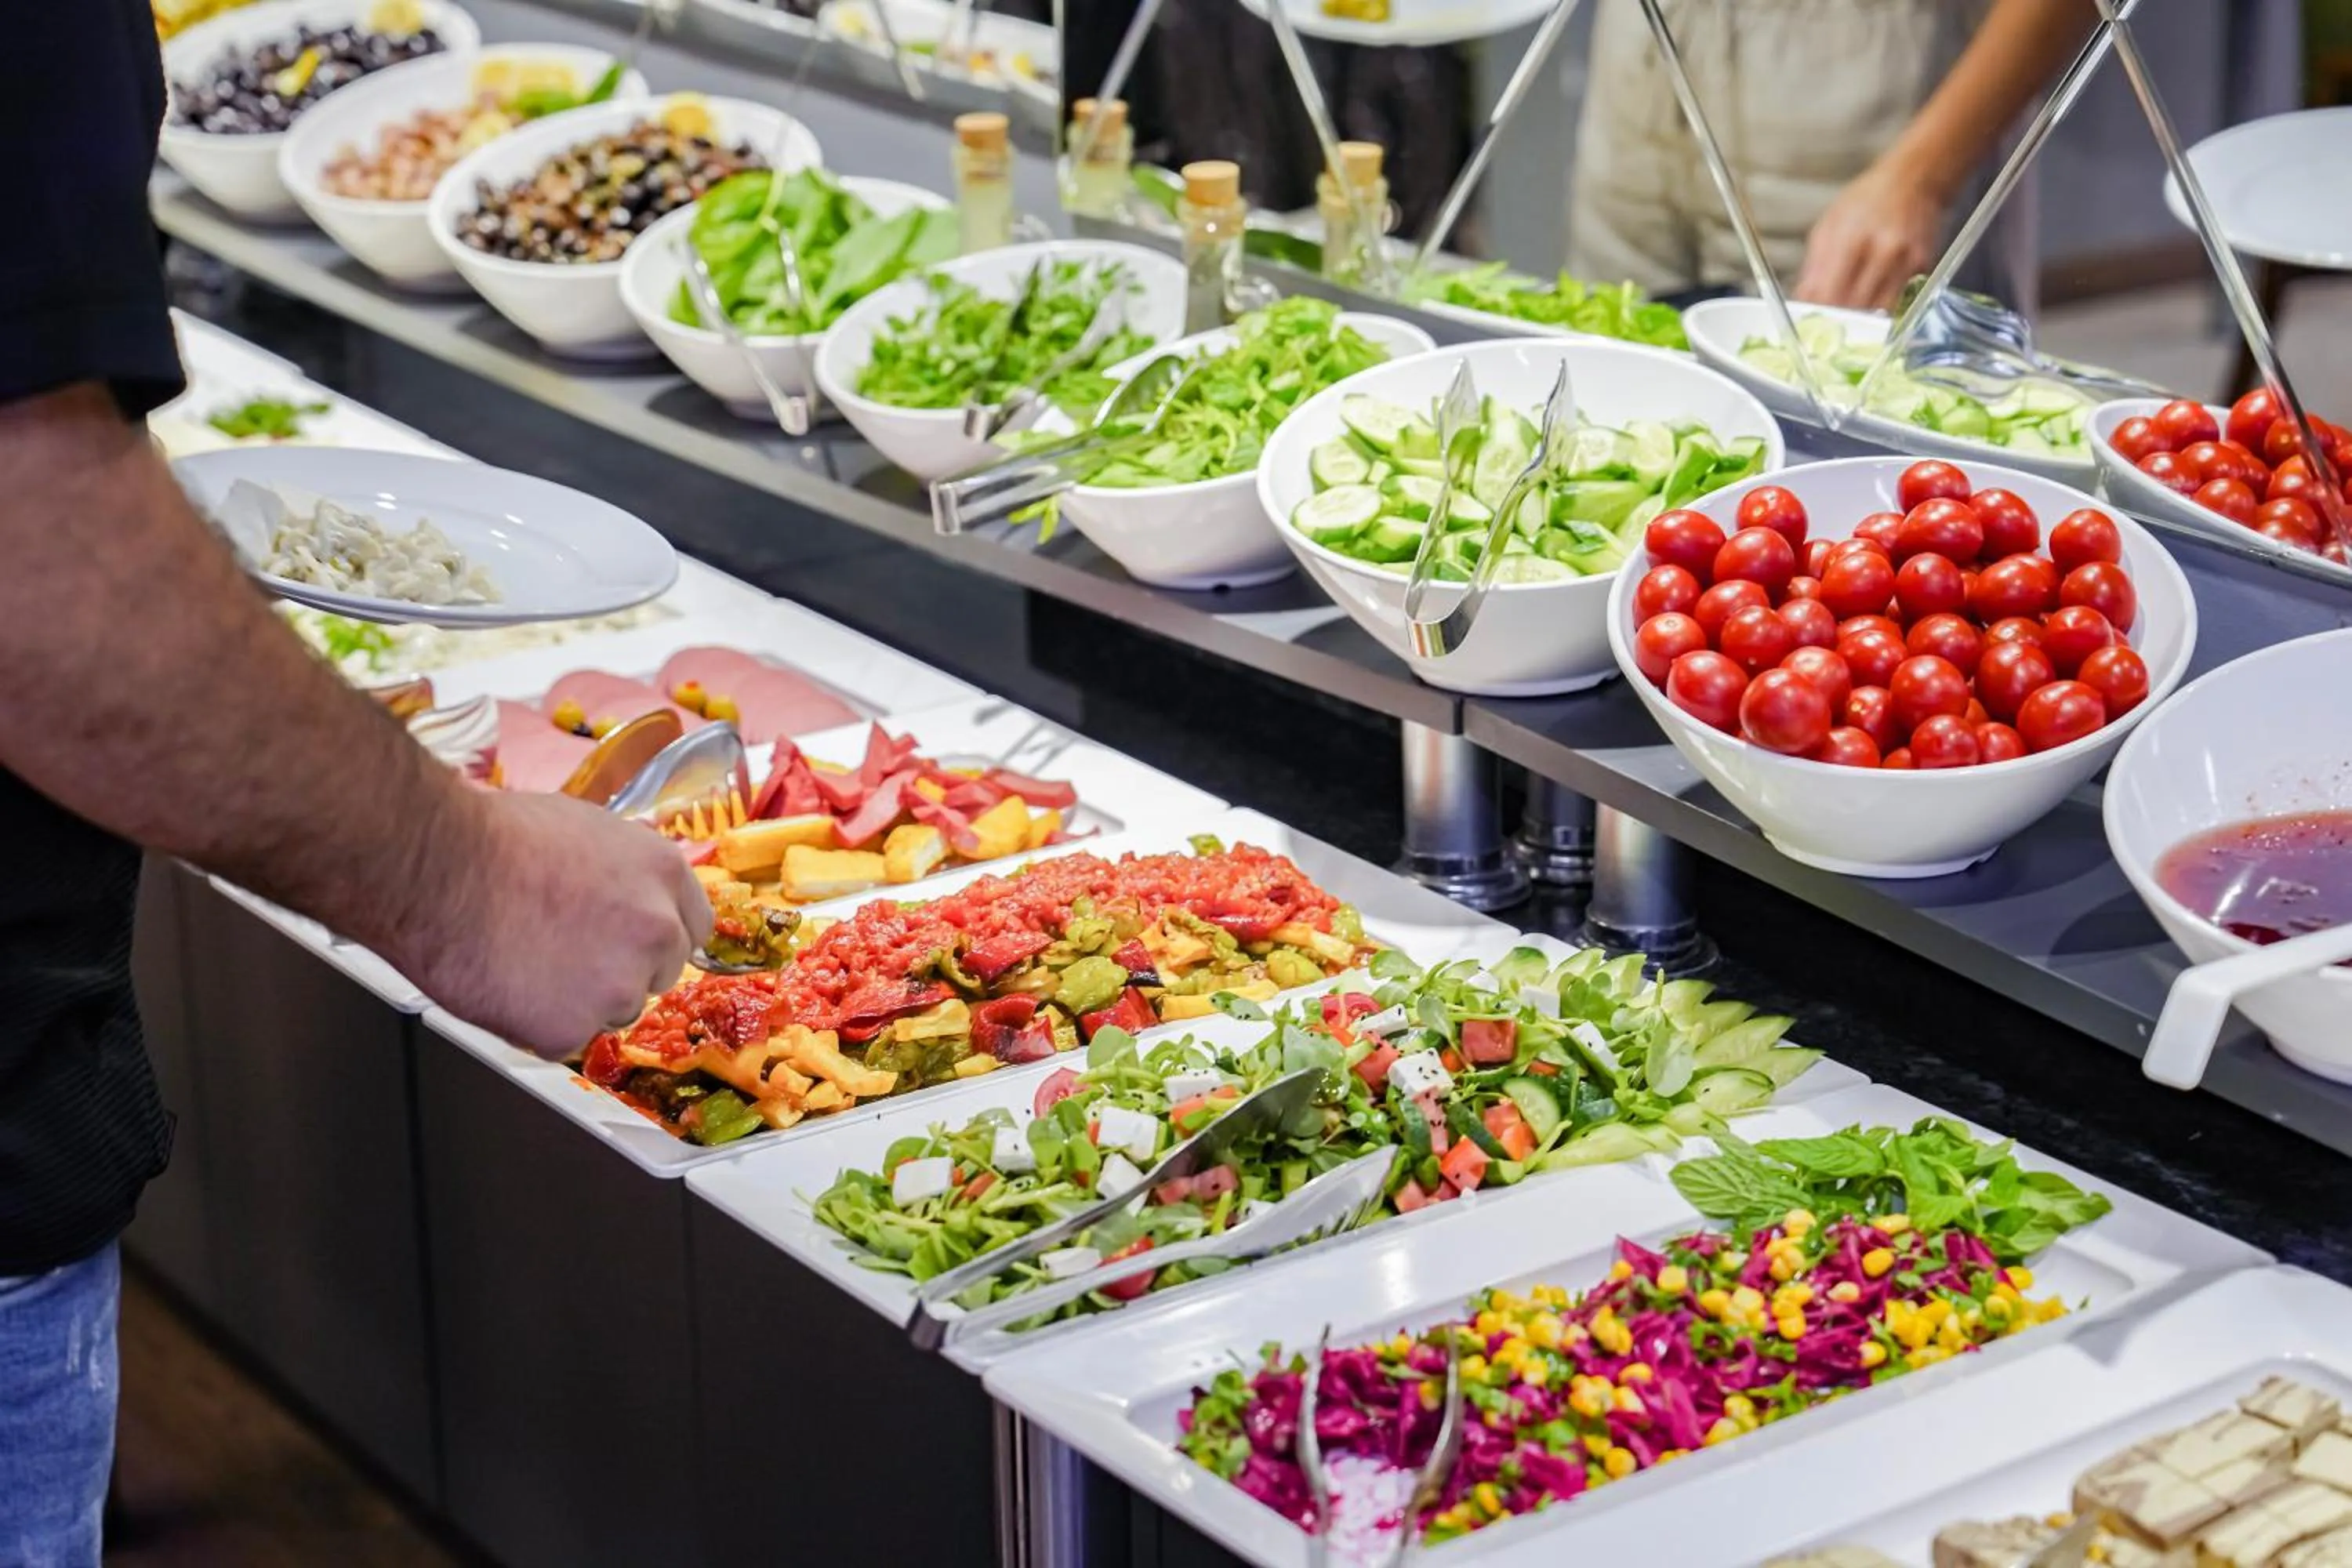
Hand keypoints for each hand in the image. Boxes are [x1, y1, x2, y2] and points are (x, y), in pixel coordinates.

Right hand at [398, 790, 712, 1057]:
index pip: (693, 928)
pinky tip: (506, 985)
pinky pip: (564, 1040)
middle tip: (566, 953)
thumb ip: (625, 871)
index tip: (632, 943)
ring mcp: (619, 984)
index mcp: (664, 874)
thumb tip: (627, 891)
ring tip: (526, 961)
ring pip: (613, 1012)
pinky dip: (535, 1026)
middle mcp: (656, 931)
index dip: (656, 939)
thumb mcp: (587, 829)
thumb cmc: (493, 837)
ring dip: (579, 1001)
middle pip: (658, 974)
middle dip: (620, 970)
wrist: (437, 866)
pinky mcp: (573, 1027)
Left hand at [1792, 157, 1945, 312]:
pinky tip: (1875, 295)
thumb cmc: (1865, 201)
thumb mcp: (1828, 225)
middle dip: (1839, 320)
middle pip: (1855, 308)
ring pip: (1879, 312)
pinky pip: (1900, 299)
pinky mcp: (1923, 267)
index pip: (1830, 294)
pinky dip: (1884, 305)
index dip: (1819, 314)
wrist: (1914, 180)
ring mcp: (1906, 261)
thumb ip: (1814, 266)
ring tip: (1851, 314)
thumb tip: (1803, 302)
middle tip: (1829, 324)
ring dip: (1862, 319)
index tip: (1811, 323)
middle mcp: (1882, 252)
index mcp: (1851, 239)